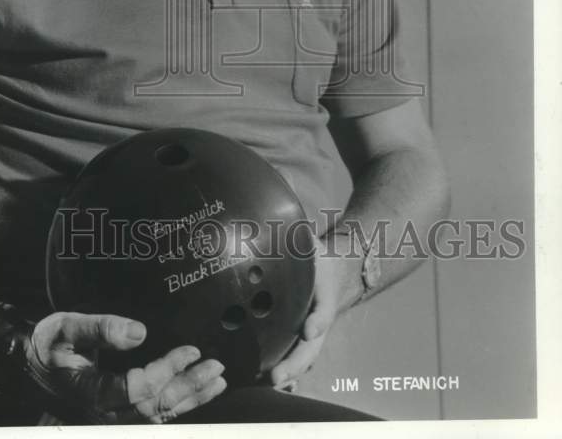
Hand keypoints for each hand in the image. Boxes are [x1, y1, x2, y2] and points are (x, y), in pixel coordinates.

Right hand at [26, 311, 225, 423]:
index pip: (138, 390)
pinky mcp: (119, 412)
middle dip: (189, 387)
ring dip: (191, 399)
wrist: (31, 365)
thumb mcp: (66, 327)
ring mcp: (113, 416)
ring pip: (158, 415)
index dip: (167, 371)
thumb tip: (140, 331)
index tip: (190, 350)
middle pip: (155, 406)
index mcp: (92, 392)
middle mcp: (105, 412)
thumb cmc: (48, 344)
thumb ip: (100, 328)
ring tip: (217, 381)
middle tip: (215, 367)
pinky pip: (154, 414)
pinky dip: (180, 404)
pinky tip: (200, 393)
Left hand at [269, 237, 356, 390]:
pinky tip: (266, 386)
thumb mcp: (309, 242)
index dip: (317, 320)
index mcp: (324, 295)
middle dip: (294, 363)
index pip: (323, 310)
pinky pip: (295, 360)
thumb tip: (271, 214)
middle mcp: (318, 319)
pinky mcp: (301, 340)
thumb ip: (296, 236)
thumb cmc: (314, 256)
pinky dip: (286, 376)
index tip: (310, 328)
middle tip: (276, 376)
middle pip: (310, 347)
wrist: (335, 271)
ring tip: (268, 387)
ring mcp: (311, 333)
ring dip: (287, 375)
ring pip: (302, 360)